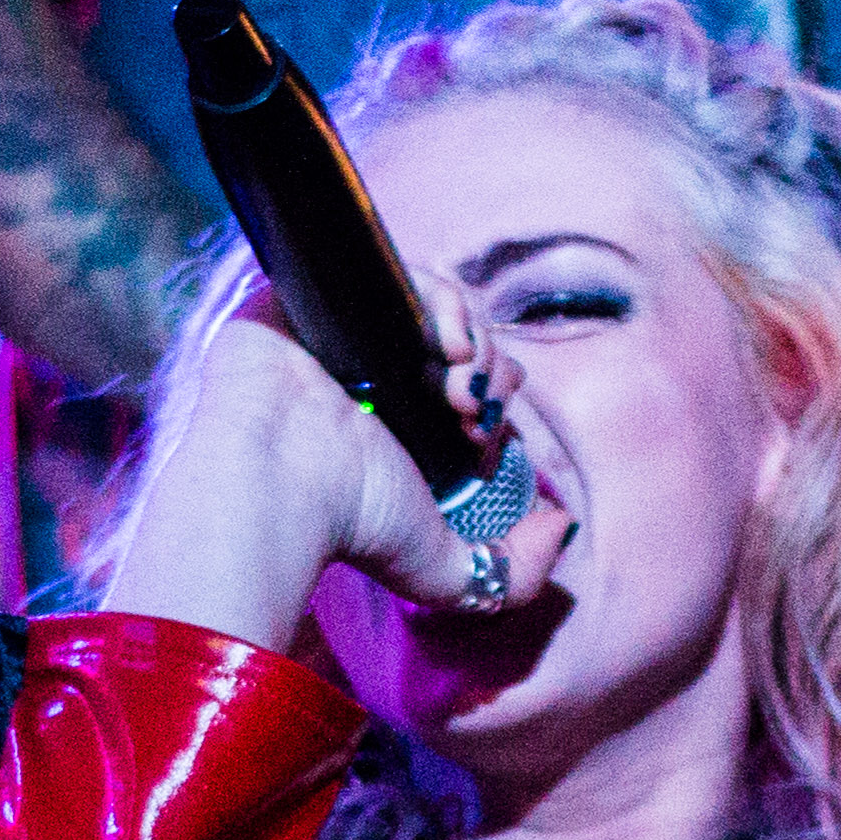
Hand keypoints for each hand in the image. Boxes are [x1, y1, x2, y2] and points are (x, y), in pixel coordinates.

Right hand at [91, 275, 569, 653]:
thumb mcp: (447, 574)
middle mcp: (373, 377)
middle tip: (469, 407)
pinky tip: (442, 336)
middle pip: (462, 343)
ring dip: (469, 333)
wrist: (278, 482)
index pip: (472, 388)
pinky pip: (393, 266)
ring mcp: (343, 330)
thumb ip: (512, 573)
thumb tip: (563, 526)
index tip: (483, 435)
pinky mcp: (314, 290)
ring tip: (456, 372)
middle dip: (487, 371)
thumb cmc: (351, 526)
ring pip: (435, 303)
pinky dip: (435, 291)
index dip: (497, 401)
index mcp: (400, 427)